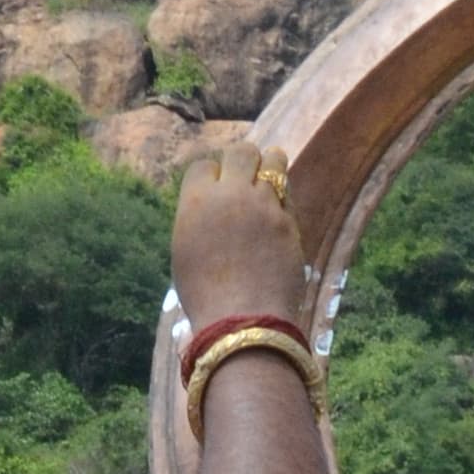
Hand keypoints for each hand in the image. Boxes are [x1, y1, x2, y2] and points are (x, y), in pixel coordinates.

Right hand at [171, 143, 305, 330]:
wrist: (242, 321)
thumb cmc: (206, 296)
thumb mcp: (185, 253)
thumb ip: (198, 219)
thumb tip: (209, 204)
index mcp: (195, 202)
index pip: (204, 165)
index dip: (212, 175)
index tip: (217, 187)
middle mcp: (229, 196)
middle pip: (240, 152)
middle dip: (243, 161)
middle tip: (245, 177)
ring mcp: (262, 206)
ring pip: (273, 161)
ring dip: (271, 166)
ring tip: (269, 178)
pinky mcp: (288, 222)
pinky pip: (287, 194)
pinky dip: (282, 198)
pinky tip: (278, 209)